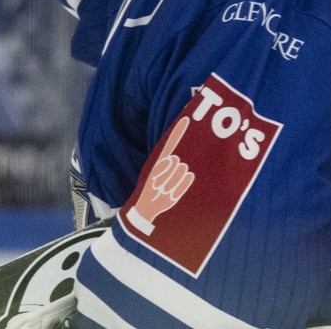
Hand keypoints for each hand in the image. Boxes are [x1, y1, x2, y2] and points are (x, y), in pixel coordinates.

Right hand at [125, 117, 193, 234]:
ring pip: (183, 170)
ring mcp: (165, 182)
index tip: (186, 119)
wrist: (144, 212)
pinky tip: (180, 186)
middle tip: (169, 179)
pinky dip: (185, 183)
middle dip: (177, 168)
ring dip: (180, 177)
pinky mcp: (172, 194)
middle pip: (177, 161)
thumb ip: (167, 162)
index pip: (169, 144)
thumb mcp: (155, 173)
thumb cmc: (153, 190)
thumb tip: (178, 154)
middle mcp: (160, 172)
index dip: (178, 131)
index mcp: (157, 164)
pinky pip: (186, 182)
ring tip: (171, 185)